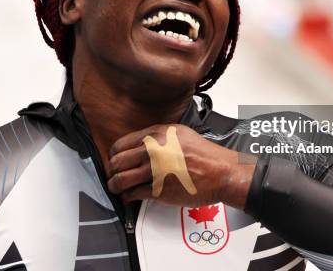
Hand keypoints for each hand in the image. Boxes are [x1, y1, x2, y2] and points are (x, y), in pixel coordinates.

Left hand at [107, 124, 254, 207]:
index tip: (115, 161)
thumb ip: (157, 137)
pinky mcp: (159, 190)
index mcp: (156, 134)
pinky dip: (127, 198)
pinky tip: (128, 198)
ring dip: (115, 185)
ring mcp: (155, 171)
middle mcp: (153, 151)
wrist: (221, 172)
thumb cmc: (204, 155)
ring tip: (116, 188)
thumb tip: (139, 146)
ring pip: (121, 179)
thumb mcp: (179, 134)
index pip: (121, 144)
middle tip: (114, 175)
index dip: (114, 155)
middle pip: (117, 162)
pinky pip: (133, 194)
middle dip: (112, 171)